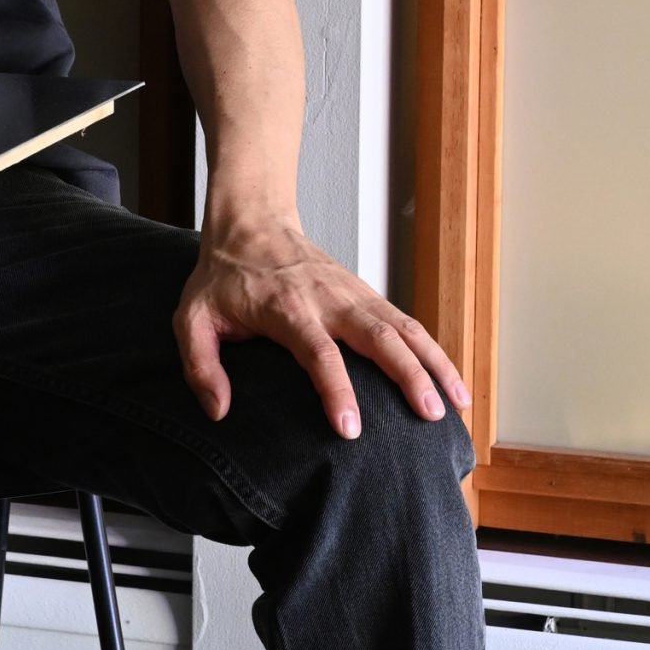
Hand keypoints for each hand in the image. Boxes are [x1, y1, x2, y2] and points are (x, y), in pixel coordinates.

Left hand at [175, 215, 469, 440]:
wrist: (251, 221)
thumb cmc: (222, 277)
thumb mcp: (191, 317)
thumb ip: (199, 365)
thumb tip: (219, 411)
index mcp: (286, 308)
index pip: (318, 352)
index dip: (335, 390)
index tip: (350, 428)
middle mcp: (328, 299)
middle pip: (378, 337)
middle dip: (408, 376)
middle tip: (430, 416)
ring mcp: (353, 294)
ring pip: (404, 328)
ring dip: (434, 364)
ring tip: (457, 406)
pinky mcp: (366, 294)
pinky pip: (407, 323)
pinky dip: (432, 350)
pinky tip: (450, 382)